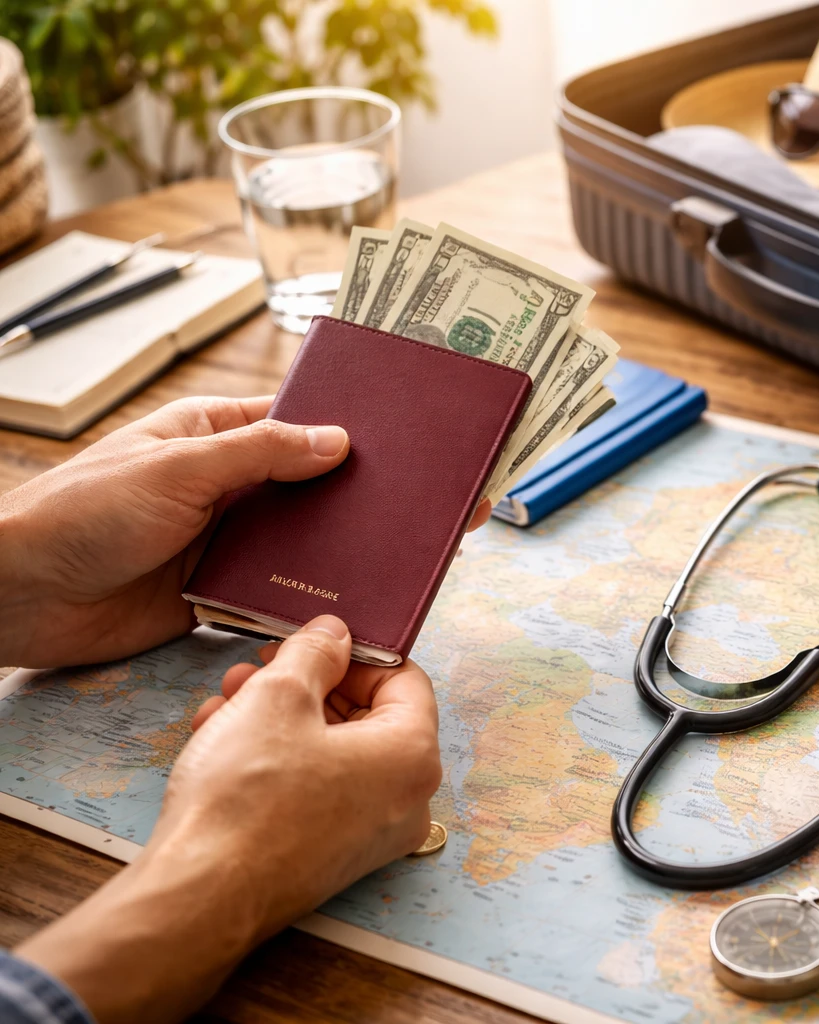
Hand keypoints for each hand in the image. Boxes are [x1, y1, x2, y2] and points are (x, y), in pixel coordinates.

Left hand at [0, 395, 492, 668]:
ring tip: (410, 558)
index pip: (300, 425)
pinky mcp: (219, 597)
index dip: (355, 433)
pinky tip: (358, 605)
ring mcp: (226, 544)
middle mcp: (228, 487)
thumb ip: (263, 453)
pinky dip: (314, 601)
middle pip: (313, 490)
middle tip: (433, 509)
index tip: (413, 446)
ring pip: (304, 545)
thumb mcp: (180, 467)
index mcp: (216, 436)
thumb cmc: (84, 512)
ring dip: (346, 554)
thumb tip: (340, 441)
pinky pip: (280, 595)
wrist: (21, 597)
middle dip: (366, 500)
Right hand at [16, 615, 441, 1022]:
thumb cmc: (246, 798)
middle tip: (257, 668)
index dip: (352, 653)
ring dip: (279, 719)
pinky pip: (316, 791)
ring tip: (225, 702)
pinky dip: (276, 761)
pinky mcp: (332, 857)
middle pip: (365, 717)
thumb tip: (335, 635)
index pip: (403, 679)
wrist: (199, 898)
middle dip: (305, 686)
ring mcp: (371, 834)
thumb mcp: (278, 696)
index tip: (309, 643)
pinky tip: (222, 743)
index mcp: (414, 755)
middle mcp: (406, 799)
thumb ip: (315, 654)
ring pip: (331, 753)